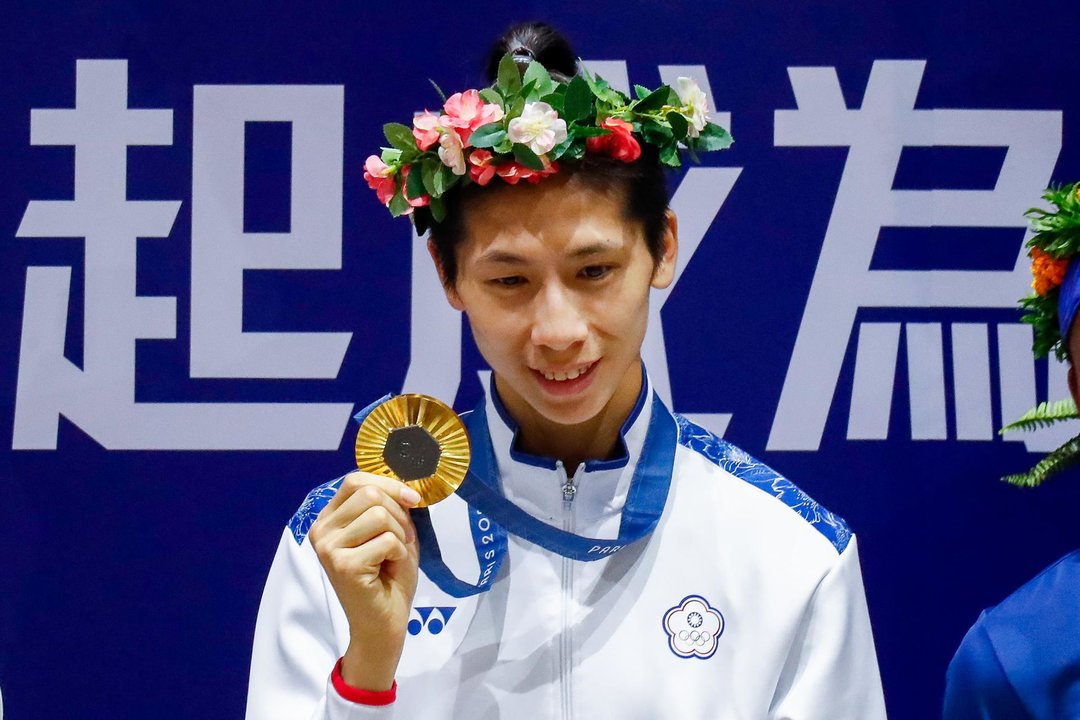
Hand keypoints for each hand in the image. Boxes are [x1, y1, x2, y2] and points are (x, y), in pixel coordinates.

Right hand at [308, 471, 420, 691]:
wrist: (383, 623)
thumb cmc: (388, 577)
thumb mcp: (391, 531)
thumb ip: (391, 506)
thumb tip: (406, 482)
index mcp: (329, 519)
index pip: (355, 480)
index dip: (389, 484)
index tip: (412, 499)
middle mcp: (321, 530)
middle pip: (369, 493)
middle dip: (398, 513)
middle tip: (401, 540)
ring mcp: (328, 548)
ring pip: (379, 515)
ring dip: (399, 535)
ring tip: (393, 556)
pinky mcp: (343, 565)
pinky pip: (386, 540)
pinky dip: (398, 554)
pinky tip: (389, 570)